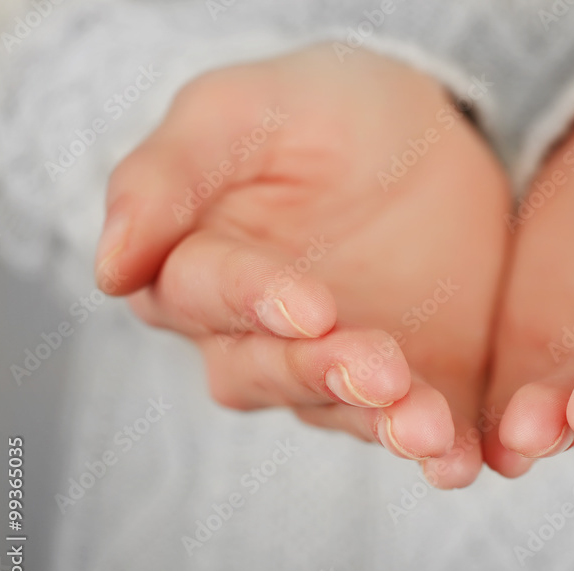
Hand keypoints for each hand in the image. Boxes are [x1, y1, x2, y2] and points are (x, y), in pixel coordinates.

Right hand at [97, 46, 509, 487]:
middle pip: (272, 374)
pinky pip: (421, 431)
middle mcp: (263, 338)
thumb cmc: (322, 112)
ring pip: (345, 413)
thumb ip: (172, 171)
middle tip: (380, 369)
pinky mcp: (414, 387)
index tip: (310, 306)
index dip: (255, 302)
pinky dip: (444, 450)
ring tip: (429, 428)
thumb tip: (110, 265)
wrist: (431, 134)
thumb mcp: (245, 109)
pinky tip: (463, 458)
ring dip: (385, 424)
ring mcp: (341, 371)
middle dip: (324, 374)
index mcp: (207, 269)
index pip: (210, 296)